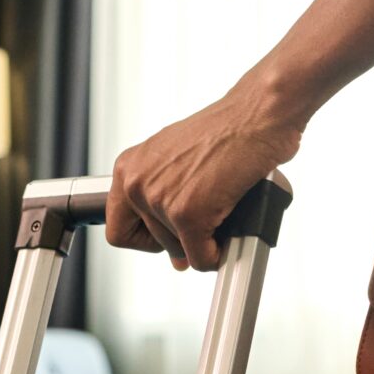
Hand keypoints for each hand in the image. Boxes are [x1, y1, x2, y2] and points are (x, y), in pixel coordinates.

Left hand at [106, 82, 302, 271]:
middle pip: (151, 242)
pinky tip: (226, 236)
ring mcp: (159, 199)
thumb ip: (166, 200)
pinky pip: (200, 257)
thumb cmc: (225, 131)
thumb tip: (175, 255)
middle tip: (202, 221)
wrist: (256, 116)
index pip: (117, 228)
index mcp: (128, 167)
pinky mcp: (187, 214)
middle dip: (180, 237)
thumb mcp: (178, 161)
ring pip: (177, 251)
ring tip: (219, 211)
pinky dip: (217, 255)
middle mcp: (136, 182)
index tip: (166, 232)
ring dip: (202, 241)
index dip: (145, 238)